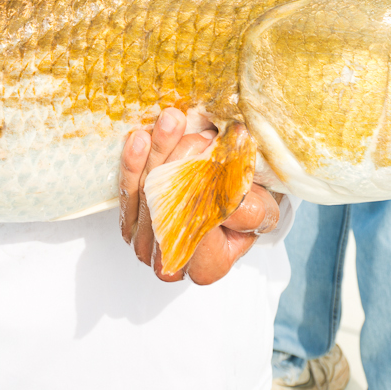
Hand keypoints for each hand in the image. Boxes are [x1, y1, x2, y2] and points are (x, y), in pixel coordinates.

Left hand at [118, 108, 281, 284]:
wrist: (230, 209)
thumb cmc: (247, 212)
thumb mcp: (263, 211)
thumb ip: (250, 208)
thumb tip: (233, 197)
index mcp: (207, 267)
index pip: (199, 225)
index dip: (204, 187)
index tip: (213, 152)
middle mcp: (170, 263)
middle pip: (168, 207)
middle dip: (178, 161)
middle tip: (196, 133)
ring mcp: (145, 244)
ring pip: (146, 194)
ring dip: (158, 152)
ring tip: (172, 122)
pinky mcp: (129, 222)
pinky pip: (127, 190)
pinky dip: (134, 163)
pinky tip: (142, 140)